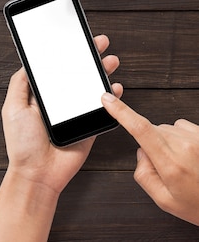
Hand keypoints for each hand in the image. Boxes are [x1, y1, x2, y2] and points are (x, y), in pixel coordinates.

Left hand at [0, 35, 121, 241]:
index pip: (54, 69)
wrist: (38, 173)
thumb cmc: (22, 143)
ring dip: (101, 72)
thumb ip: (19, 85)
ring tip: (109, 60)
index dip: (64, 53)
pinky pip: (103, 109)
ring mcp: (75, 113)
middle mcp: (58, 102)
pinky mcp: (88, 126)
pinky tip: (114, 87)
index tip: (72, 38)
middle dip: (87, 57)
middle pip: (76, 74)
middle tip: (98, 42)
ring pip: (91, 88)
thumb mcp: (13, 108)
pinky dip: (111, 97)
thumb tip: (26, 63)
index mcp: (40, 96)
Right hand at [102, 93, 198, 225]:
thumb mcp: (164, 200)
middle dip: (150, 144)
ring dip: (167, 141)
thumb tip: (141, 152)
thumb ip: (143, 175)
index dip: (121, 112)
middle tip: (166, 167)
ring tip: (182, 162)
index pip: (140, 129)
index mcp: (171, 163)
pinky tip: (190, 154)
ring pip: (166, 129)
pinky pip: (182, 127)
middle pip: (151, 131)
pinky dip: (180, 138)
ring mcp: (197, 138)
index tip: (108, 100)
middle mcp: (185, 146)